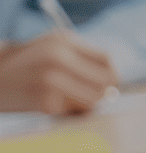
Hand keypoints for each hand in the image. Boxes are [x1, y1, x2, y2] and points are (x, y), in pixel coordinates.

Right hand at [0, 32, 117, 112]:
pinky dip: (67, 111)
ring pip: (94, 99)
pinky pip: (74, 112)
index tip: (107, 85)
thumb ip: (81, 60)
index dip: (111, 75)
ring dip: (86, 103)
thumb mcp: (51, 50)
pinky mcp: (46, 101)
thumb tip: (114, 83)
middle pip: (106, 81)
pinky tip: (49, 104)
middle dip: (103, 92)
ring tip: (67, 100)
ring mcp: (52, 79)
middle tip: (91, 97)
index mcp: (63, 41)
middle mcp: (59, 57)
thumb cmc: (25, 67)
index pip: (107, 60)